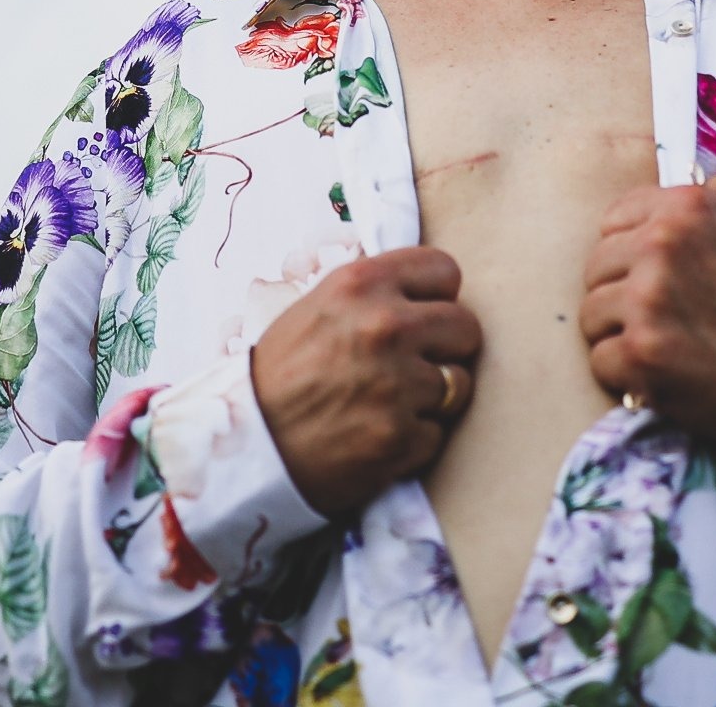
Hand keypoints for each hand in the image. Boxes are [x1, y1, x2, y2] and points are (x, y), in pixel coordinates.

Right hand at [250, 246, 481, 517]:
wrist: (249, 444)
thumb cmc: (281, 371)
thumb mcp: (320, 305)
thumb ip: (375, 290)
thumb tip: (425, 288)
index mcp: (363, 283)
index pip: (445, 270)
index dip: (438, 295)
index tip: (424, 313)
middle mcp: (386, 326)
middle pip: (466, 326)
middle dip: (448, 346)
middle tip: (419, 362)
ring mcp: (397, 384)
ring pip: (459, 383)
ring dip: (435, 396)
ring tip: (395, 401)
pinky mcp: (401, 438)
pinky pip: (439, 432)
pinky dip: (416, 438)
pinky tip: (382, 434)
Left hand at [579, 178, 715, 451]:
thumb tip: (692, 183)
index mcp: (686, 208)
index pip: (614, 219)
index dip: (630, 252)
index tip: (651, 277)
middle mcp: (660, 245)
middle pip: (597, 267)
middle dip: (621, 294)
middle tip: (658, 321)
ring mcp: (647, 300)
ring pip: (591, 313)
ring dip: (619, 336)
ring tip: (660, 350)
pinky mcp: (641, 354)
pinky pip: (601, 360)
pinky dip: (626, 376)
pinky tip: (659, 378)